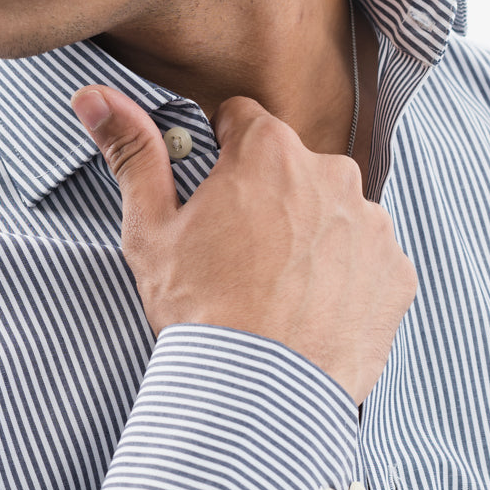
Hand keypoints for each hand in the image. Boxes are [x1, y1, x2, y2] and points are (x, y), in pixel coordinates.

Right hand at [70, 86, 416, 405]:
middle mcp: (331, 174)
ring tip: (276, 288)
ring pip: (333, 211)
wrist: (257, 394)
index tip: (212, 195)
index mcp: (267, 152)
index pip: (242, 120)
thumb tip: (93, 96)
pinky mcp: (395, 273)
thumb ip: (131, 152)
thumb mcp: (150, 228)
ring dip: (311, 234)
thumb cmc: (198, 308)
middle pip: (292, 167)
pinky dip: (346, 277)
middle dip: (269, 195)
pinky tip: (311, 310)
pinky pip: (369, 259)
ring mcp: (371, 225)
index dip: (220, 152)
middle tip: (239, 253)